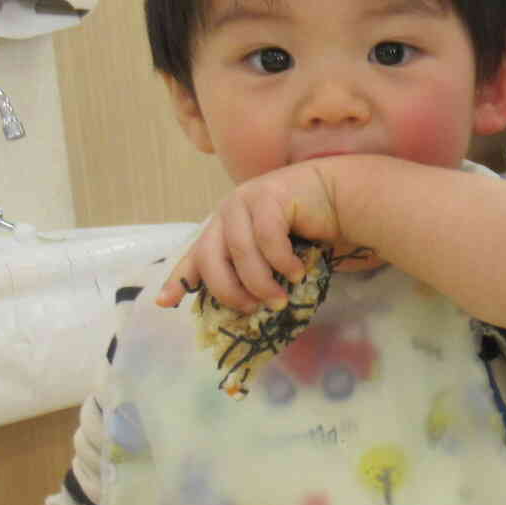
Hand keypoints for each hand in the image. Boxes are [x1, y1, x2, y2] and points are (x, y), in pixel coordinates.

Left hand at [157, 160, 354, 312]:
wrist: (339, 197)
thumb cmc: (309, 232)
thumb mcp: (273, 257)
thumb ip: (254, 272)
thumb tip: (244, 308)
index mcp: (223, 227)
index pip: (195, 255)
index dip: (179, 279)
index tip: (165, 303)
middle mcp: (228, 212)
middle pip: (212, 258)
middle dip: (229, 290)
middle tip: (250, 309)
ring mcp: (245, 200)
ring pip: (240, 252)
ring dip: (259, 282)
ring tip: (278, 300)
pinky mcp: (268, 195)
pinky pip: (268, 238)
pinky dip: (282, 261)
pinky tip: (297, 272)